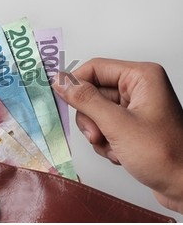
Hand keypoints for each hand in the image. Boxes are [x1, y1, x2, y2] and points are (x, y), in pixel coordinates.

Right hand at [52, 58, 182, 213]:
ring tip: (113, 148)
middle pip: (93, 92)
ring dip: (98, 134)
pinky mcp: (132, 125)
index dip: (76, 85)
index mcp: (141, 77)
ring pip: (95, 112)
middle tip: (98, 135)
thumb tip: (60, 81)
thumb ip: (85, 100)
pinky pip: (104, 126)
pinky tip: (120, 154)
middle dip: (91, 119)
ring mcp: (135, 108)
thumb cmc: (164, 156)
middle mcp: (139, 88)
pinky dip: (105, 142)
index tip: (63, 101)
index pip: (94, 68)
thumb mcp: (116, 125)